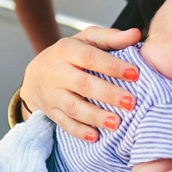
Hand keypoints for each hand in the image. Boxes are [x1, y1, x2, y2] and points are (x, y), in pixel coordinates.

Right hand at [19, 26, 141, 142]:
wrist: (35, 75)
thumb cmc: (70, 55)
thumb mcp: (86, 40)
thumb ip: (111, 37)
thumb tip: (136, 34)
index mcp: (66, 50)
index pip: (90, 57)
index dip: (112, 66)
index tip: (135, 74)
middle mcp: (56, 71)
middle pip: (83, 84)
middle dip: (108, 94)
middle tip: (131, 102)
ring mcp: (52, 94)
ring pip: (73, 107)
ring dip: (95, 116)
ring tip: (116, 123)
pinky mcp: (51, 112)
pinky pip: (64, 123)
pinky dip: (79, 132)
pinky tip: (96, 137)